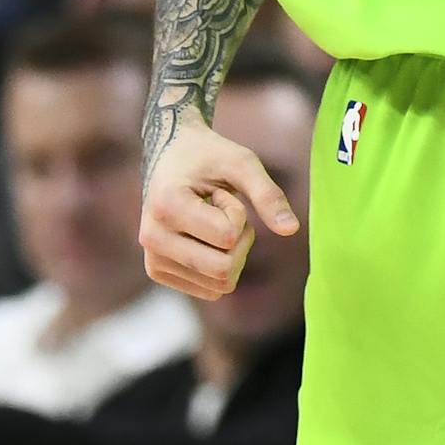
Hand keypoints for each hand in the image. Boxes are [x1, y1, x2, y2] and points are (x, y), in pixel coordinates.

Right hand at [140, 115, 299, 300]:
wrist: (171, 156)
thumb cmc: (209, 156)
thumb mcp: (242, 163)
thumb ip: (268, 194)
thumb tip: (292, 230)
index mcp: (167, 206)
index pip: (227, 236)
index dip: (239, 212)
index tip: (221, 191)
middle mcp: (152, 238)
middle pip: (223, 270)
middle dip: (241, 240)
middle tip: (227, 210)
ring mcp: (152, 259)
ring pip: (219, 284)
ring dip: (231, 252)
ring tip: (213, 220)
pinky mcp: (158, 272)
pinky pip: (210, 289)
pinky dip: (219, 265)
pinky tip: (204, 236)